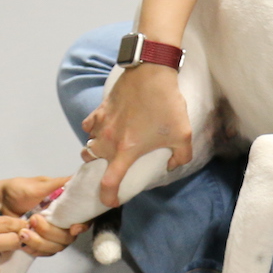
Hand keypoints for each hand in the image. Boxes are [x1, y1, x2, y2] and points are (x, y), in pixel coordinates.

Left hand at [0, 176, 89, 256]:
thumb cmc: (17, 190)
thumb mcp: (38, 184)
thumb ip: (59, 184)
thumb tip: (79, 179)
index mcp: (65, 207)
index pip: (83, 219)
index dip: (82, 226)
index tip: (73, 228)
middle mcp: (61, 222)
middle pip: (68, 237)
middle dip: (51, 232)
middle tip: (33, 220)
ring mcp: (49, 235)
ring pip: (55, 247)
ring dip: (40, 242)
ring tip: (23, 231)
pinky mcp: (37, 244)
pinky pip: (42, 253)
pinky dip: (33, 248)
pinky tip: (22, 239)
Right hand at [80, 61, 189, 207]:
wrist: (152, 72)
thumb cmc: (167, 104)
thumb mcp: (183, 135)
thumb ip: (180, 157)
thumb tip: (171, 165)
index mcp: (126, 151)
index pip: (109, 182)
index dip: (108, 196)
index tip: (112, 201)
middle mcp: (108, 140)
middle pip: (91, 161)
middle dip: (99, 168)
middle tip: (112, 167)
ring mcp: (101, 123)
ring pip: (88, 143)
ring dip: (95, 149)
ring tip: (109, 148)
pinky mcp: (100, 108)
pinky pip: (89, 125)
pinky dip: (93, 129)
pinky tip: (105, 127)